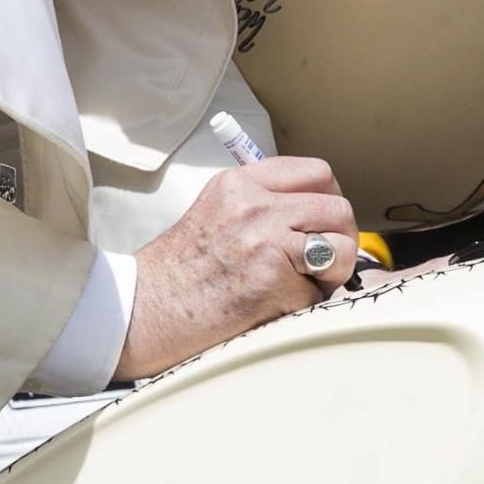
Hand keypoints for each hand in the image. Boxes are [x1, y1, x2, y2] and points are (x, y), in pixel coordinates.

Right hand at [119, 156, 358, 377]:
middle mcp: (254, 206)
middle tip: (324, 262)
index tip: (325, 222)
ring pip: (341, 248)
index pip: (317, 172)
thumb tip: (317, 215)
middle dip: (340, 239)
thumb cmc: (177, 273)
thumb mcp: (215, 213)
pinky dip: (306, 304)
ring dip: (332, 273)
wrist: (142, 311)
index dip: (331, 199)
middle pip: (338, 208)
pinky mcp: (272, 281)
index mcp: (239, 184)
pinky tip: (275, 307)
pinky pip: (319, 292)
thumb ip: (262, 204)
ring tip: (303, 286)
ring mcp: (265, 242)